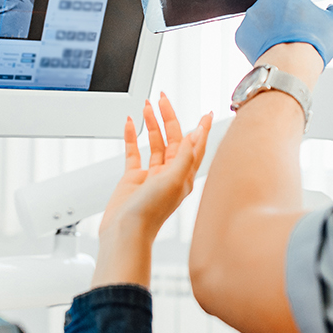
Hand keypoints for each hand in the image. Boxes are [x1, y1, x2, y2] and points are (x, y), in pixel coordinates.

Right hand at [93, 94, 211, 287]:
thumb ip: (185, 156)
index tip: (206, 113)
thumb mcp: (173, 180)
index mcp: (184, 176)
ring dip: (151, 124)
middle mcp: (169, 174)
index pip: (196, 146)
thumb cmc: (150, 213)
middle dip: (169, 118)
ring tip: (147, 107)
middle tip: (163, 99)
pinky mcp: (133, 179)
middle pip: (173, 139)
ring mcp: (151, 176)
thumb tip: (195, 135)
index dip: (201, 129)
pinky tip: (130, 124)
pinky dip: (131, 137)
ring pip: (154, 143)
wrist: (125, 233)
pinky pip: (134, 152)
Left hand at [234, 0, 332, 64]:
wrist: (290, 65)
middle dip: (283, 17)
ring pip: (262, 21)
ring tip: (284, 47)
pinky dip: (259, 43)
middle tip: (296, 36)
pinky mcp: (241, 35)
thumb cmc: (314, 43)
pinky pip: (250, 36)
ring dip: (271, 30)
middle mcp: (267, 0)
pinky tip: (271, 51)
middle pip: (276, 6)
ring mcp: (251, 17)